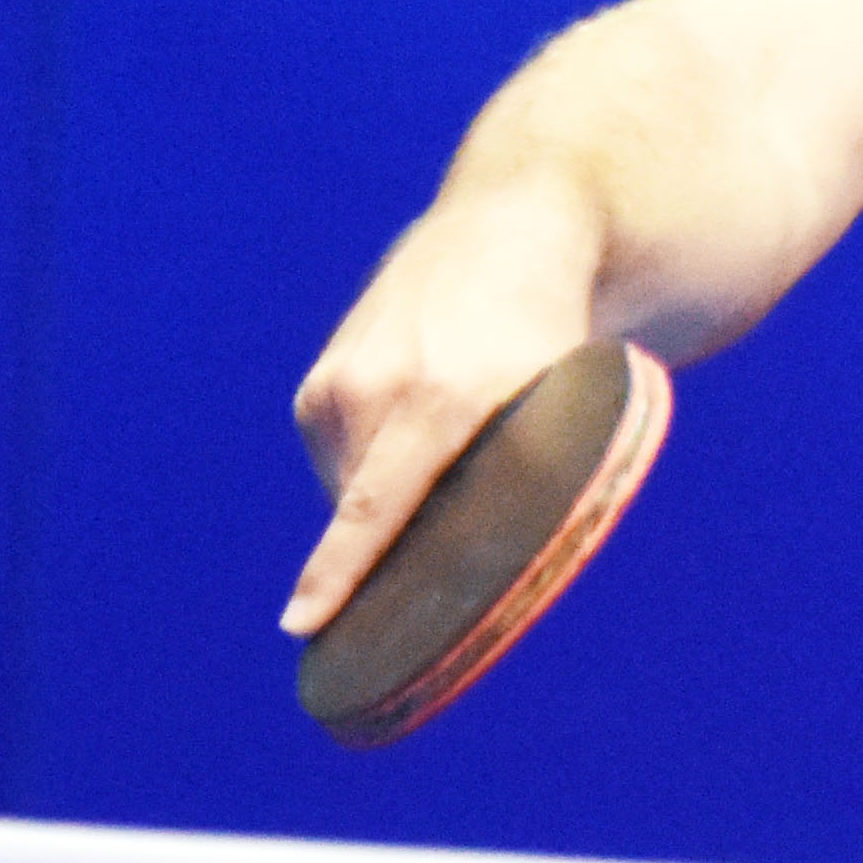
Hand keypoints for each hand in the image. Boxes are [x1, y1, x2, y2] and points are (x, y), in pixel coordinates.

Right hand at [283, 183, 605, 640]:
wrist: (505, 237)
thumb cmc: (552, 341)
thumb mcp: (564, 403)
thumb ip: (530, 479)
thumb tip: (492, 579)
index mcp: (445, 395)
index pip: (377, 503)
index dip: (338, 572)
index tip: (299, 624)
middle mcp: (377, 384)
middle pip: (369, 519)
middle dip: (394, 559)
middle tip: (446, 563)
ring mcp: (337, 383)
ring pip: (352, 499)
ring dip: (393, 512)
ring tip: (448, 459)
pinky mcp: (317, 390)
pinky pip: (341, 472)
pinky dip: (377, 477)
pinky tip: (418, 439)